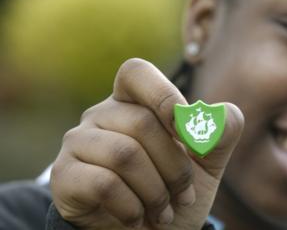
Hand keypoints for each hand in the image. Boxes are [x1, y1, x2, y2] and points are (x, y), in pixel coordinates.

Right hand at [50, 58, 243, 229]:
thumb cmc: (175, 191)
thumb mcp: (207, 162)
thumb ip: (220, 132)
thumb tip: (221, 113)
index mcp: (134, 103)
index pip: (136, 72)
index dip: (164, 97)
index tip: (188, 135)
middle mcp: (102, 115)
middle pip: (142, 122)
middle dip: (175, 167)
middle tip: (184, 196)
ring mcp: (79, 142)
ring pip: (125, 154)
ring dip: (156, 191)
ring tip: (163, 212)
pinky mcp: (64, 175)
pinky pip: (104, 183)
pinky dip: (132, 207)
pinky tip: (137, 218)